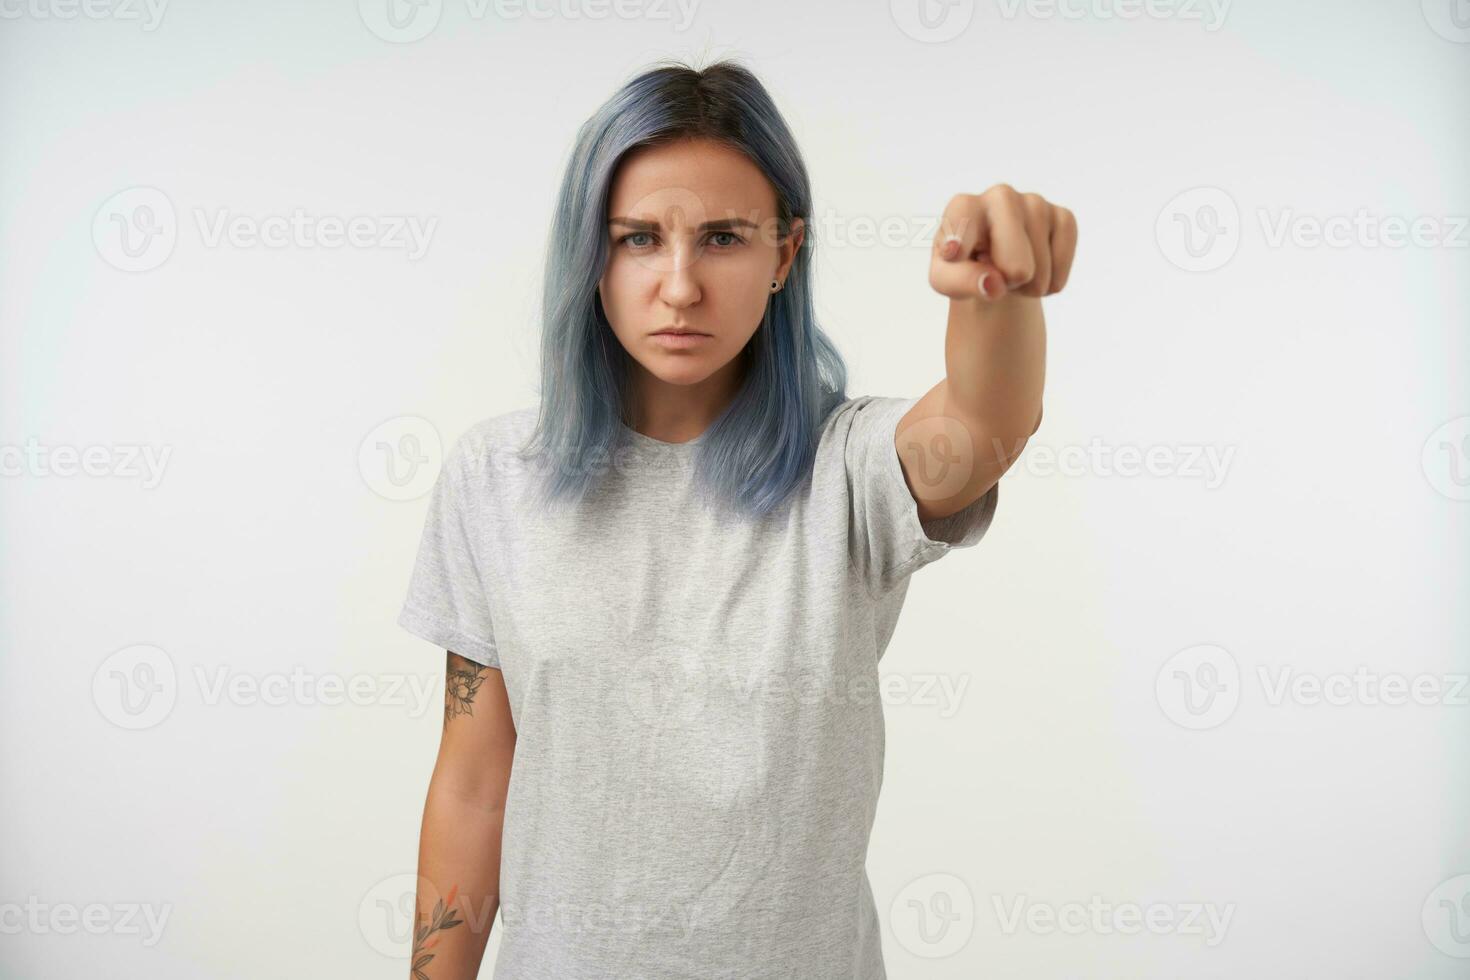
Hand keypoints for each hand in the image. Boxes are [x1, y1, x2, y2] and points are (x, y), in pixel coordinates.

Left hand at [929, 186, 1076, 300]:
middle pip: (1016, 265)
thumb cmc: (963, 267)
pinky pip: (1061, 264)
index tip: (954, 254)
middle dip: (1007, 283)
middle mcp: (1000, 196)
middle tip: (994, 272)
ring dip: (1027, 285)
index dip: (961, 240)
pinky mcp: (1063, 217)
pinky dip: (1050, 281)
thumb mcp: (947, 280)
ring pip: (1039, 270)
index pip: (964, 222)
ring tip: (1010, 270)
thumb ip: (961, 282)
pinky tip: (1036, 268)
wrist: (996, 263)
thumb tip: (994, 285)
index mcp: (964, 206)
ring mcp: (1035, 203)